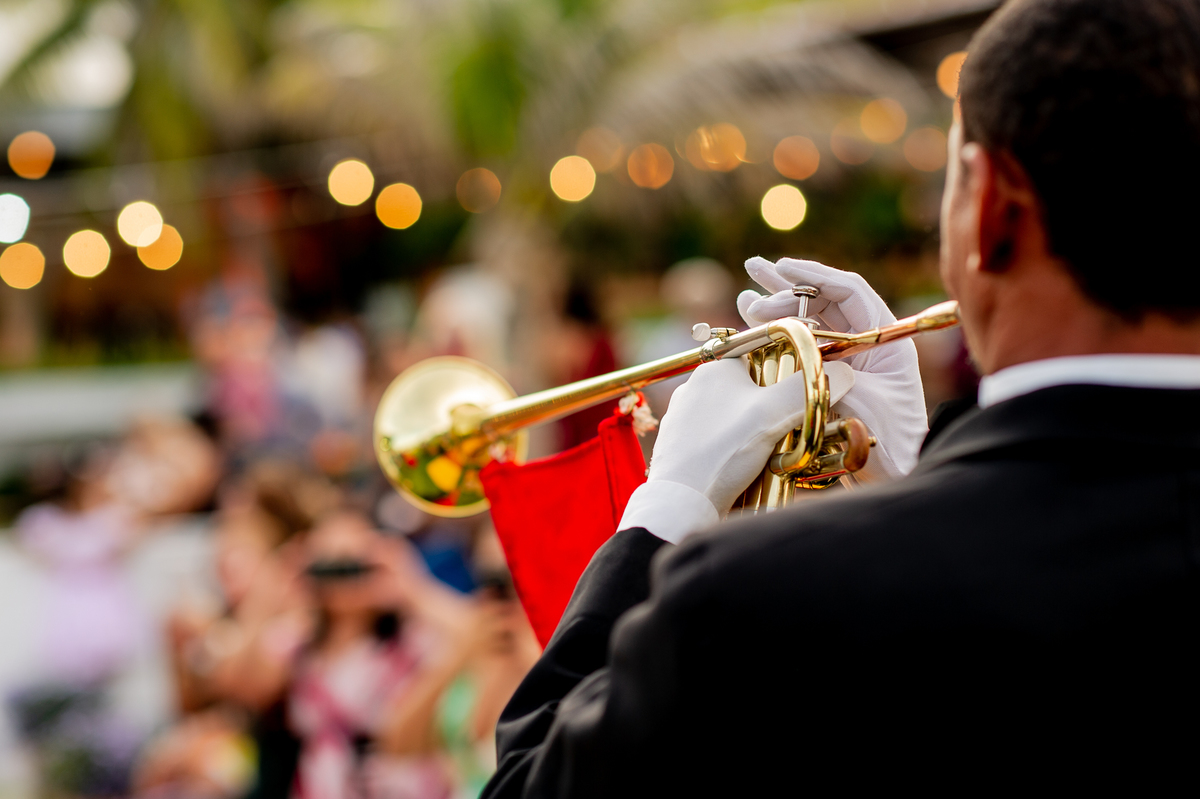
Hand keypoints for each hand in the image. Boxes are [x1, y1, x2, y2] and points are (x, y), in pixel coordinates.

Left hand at [642, 357, 815, 517]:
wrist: (681, 502)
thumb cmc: (722, 452)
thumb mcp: (772, 414)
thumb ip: (806, 389)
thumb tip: (844, 372)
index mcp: (713, 369)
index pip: (761, 357)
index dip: (786, 376)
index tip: (799, 398)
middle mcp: (694, 389)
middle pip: (750, 391)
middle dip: (772, 411)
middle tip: (787, 432)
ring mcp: (685, 419)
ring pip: (736, 418)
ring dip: (756, 434)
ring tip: (769, 455)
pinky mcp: (682, 447)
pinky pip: (720, 441)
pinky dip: (736, 451)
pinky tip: (746, 468)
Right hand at [736, 257, 927, 479]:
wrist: (894, 477)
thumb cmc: (888, 442)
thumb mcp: (860, 401)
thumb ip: (831, 371)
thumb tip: (799, 344)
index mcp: (887, 339)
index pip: (850, 292)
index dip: (814, 275)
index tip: (781, 268)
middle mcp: (867, 343)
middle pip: (826, 301)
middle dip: (788, 285)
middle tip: (754, 271)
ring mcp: (847, 360)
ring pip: (810, 321)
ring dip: (778, 306)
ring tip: (745, 293)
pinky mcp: (830, 378)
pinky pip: (801, 346)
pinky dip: (776, 333)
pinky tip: (750, 321)